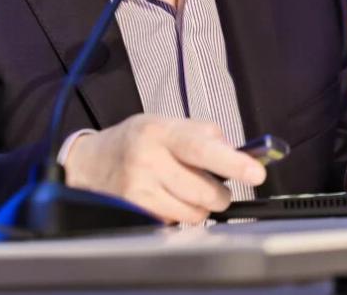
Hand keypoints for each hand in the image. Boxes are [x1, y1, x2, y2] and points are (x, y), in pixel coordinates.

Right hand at [63, 114, 266, 223]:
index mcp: (160, 130)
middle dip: (220, 193)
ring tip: (187, 191)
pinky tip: (168, 199)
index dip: (232, 162)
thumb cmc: (136, 141)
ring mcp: (139, 187)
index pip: (202, 147)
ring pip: (194, 212)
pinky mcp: (135, 211)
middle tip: (217, 187)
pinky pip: (176, 222)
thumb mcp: (165, 124)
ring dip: (201, 207)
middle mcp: (148, 158)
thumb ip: (202, 133)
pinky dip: (180, 215)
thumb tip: (238, 152)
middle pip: (205, 190)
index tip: (256, 173)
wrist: (90, 162)